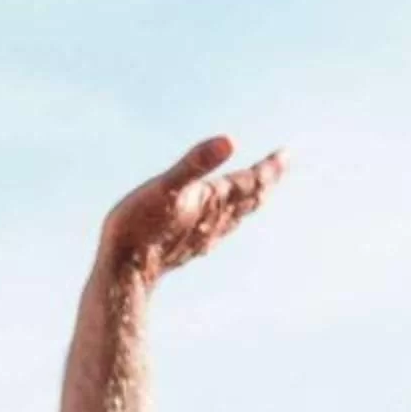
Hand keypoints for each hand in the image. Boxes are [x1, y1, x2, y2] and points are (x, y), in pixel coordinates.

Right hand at [96, 137, 284, 286]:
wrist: (125, 271)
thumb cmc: (141, 226)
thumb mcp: (167, 187)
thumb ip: (196, 163)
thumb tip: (230, 140)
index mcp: (213, 201)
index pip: (251, 181)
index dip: (269, 168)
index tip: (285, 154)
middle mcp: (214, 220)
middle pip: (249, 199)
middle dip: (265, 181)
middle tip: (279, 165)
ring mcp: (203, 236)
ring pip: (236, 216)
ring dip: (249, 200)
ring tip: (258, 190)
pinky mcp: (188, 247)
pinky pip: (218, 229)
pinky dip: (229, 218)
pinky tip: (220, 222)